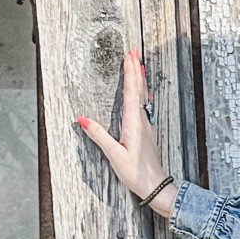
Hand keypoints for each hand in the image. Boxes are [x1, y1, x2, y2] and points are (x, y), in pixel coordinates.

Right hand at [76, 50, 176, 219]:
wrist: (156, 186)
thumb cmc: (137, 174)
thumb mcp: (115, 155)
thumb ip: (99, 136)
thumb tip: (83, 120)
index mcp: (134, 123)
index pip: (131, 92)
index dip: (130, 73)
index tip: (129, 57)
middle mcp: (142, 121)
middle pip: (139, 90)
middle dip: (136, 70)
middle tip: (134, 52)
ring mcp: (146, 126)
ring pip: (143, 96)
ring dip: (139, 79)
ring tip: (138, 66)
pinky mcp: (146, 132)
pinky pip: (143, 106)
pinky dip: (141, 93)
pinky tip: (142, 93)